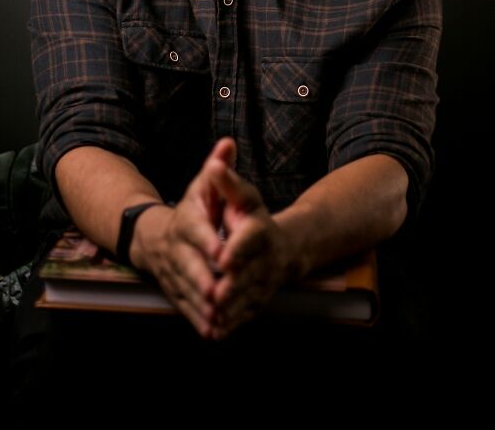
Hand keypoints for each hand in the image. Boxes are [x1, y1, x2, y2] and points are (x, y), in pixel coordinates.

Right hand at [130, 137, 235, 336]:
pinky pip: (184, 306)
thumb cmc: (192, 208)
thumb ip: (218, 168)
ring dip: (200, 305)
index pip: (196, 229)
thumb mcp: (203, 185)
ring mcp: (173, 271)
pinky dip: (196, 320)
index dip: (208, 241)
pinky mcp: (174, 290)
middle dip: (202, 279)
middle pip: (188, 264)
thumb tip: (228, 142)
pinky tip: (211, 332)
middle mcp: (176, 247)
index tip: (221, 252)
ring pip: (186, 289)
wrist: (153, 235)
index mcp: (186, 219)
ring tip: (216, 318)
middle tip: (217, 293)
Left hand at [207, 153, 294, 338]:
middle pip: (249, 273)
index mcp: (260, 230)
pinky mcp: (259, 300)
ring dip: (230, 309)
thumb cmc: (252, 217)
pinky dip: (232, 324)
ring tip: (211, 317)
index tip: (222, 257)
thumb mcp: (243, 196)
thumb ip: (227, 183)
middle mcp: (266, 258)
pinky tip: (215, 332)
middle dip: (232, 285)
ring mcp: (264, 282)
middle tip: (214, 295)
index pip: (250, 239)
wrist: (283, 247)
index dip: (237, 248)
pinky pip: (246, 314)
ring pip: (247, 298)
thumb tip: (214, 162)